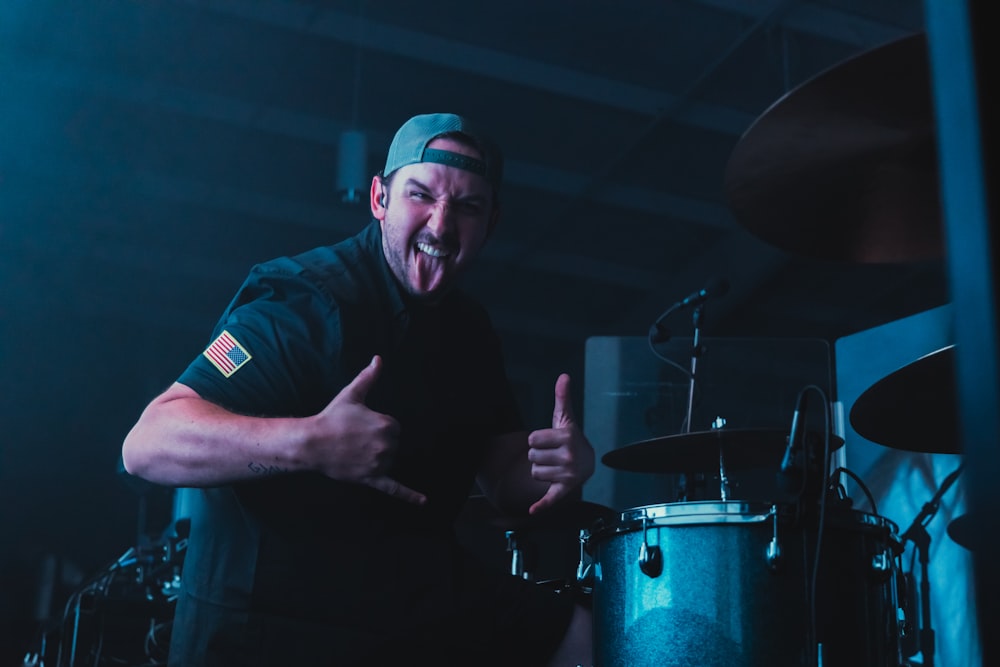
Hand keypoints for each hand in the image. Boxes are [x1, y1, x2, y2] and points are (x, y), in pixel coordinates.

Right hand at [308, 355, 425, 504]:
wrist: (311, 442)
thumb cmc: (332, 417)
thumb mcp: (352, 394)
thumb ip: (369, 377)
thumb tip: (378, 359)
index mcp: (387, 425)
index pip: (395, 428)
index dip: (379, 426)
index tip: (362, 426)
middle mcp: (387, 445)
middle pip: (394, 444)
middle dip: (378, 442)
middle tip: (356, 439)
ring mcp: (380, 463)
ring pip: (389, 461)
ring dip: (378, 458)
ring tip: (356, 451)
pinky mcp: (372, 478)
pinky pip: (394, 488)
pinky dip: (409, 496)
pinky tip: (423, 501)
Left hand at [525, 373, 594, 513]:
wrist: (587, 463)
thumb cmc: (570, 438)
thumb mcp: (566, 418)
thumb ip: (562, 397)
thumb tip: (563, 375)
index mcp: (567, 437)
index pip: (531, 439)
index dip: (537, 439)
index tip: (549, 440)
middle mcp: (569, 456)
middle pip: (531, 456)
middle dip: (538, 455)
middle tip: (553, 454)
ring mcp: (568, 474)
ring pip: (534, 472)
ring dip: (540, 470)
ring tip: (554, 466)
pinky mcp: (564, 490)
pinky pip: (550, 498)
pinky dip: (542, 505)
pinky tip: (532, 510)